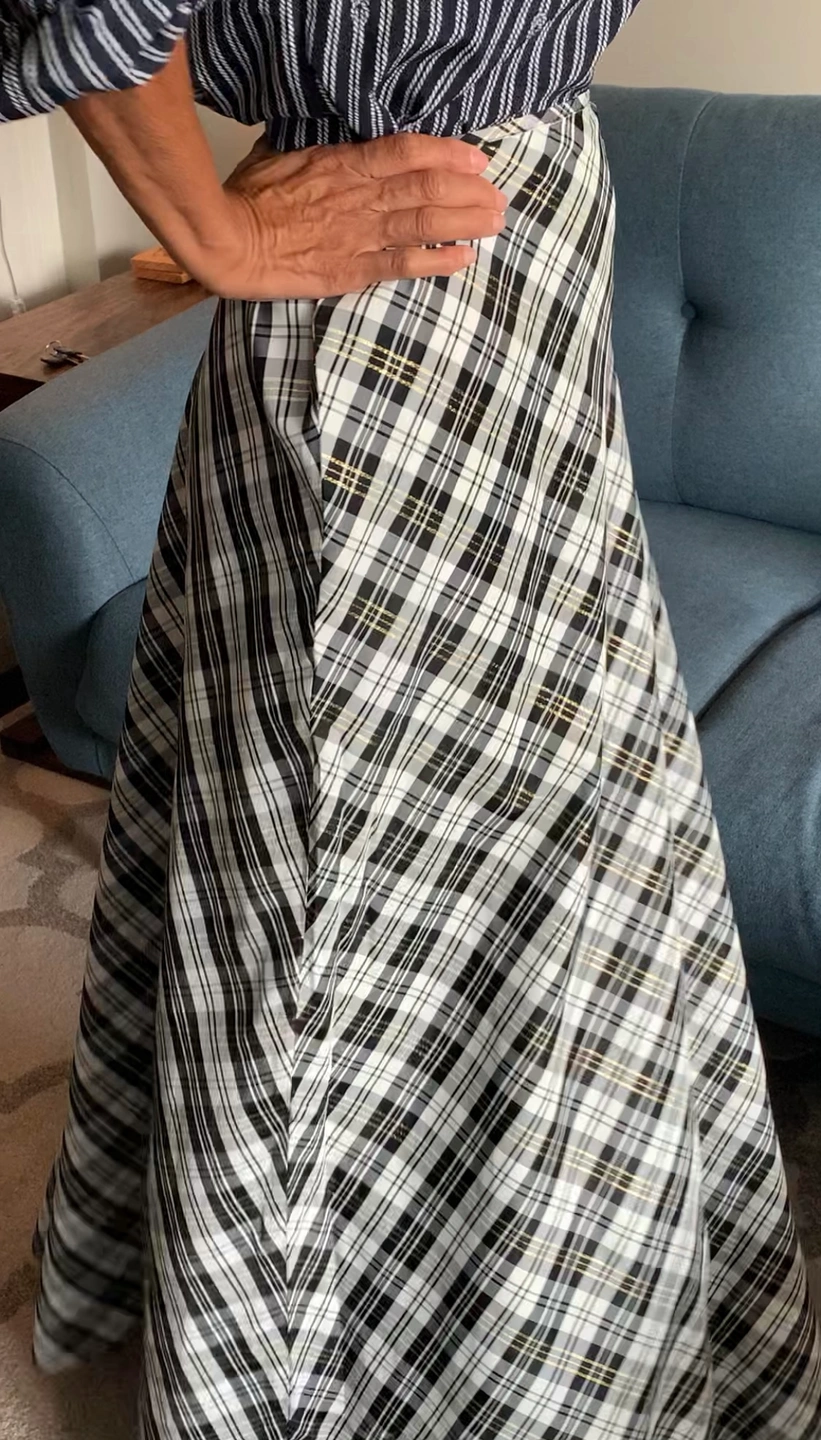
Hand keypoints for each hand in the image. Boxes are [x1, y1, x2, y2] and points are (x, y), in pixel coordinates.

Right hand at [192, 132, 506, 299]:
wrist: (231, 244)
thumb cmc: (250, 197)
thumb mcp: (283, 153)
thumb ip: (319, 147)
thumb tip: (334, 135)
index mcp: (345, 164)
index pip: (407, 151)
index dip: (448, 154)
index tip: (477, 158)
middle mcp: (361, 198)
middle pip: (428, 188)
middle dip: (470, 192)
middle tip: (497, 195)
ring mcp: (360, 236)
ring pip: (425, 225)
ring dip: (465, 223)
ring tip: (494, 223)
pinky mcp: (354, 270)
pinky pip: (405, 265)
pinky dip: (438, 261)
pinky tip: (464, 258)